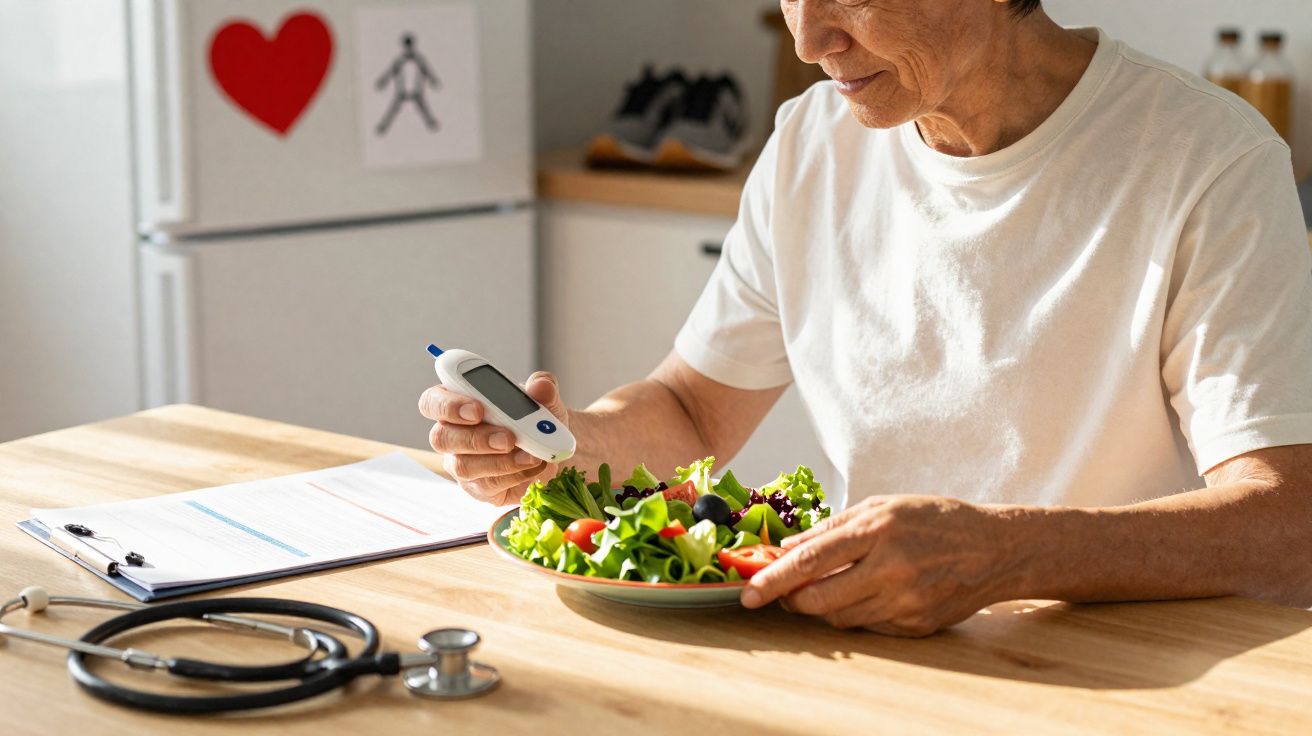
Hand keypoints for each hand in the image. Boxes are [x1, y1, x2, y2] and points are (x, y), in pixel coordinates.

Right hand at [418, 371, 568, 505]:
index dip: (447, 405)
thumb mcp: (546, 400)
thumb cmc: (537, 420)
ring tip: (530, 455)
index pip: (432, 401)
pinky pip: (486, 485)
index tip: (477, 409)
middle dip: (476, 438)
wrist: (553, 453)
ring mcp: (461, 463)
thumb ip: (543, 389)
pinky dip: (514, 475)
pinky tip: (532, 466)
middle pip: (440, 437)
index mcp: (459, 403)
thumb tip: (540, 385)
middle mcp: (453, 434)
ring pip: (463, 466)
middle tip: (509, 438)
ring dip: (499, 461)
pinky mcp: (478, 487)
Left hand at [740, 495, 1019, 635]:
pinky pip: (867, 626)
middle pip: (819, 599)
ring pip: (840, 617)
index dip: (774, 578)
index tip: (749, 591)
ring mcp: (905, 601)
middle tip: (781, 592)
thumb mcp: (882, 506)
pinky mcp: (915, 625)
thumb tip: (787, 547)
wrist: (995, 548)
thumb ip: (832, 527)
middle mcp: (891, 568)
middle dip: (790, 600)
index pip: (811, 560)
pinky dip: (855, 612)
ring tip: (826, 586)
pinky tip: (866, 593)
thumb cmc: (934, 520)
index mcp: (878, 530)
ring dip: (822, 606)